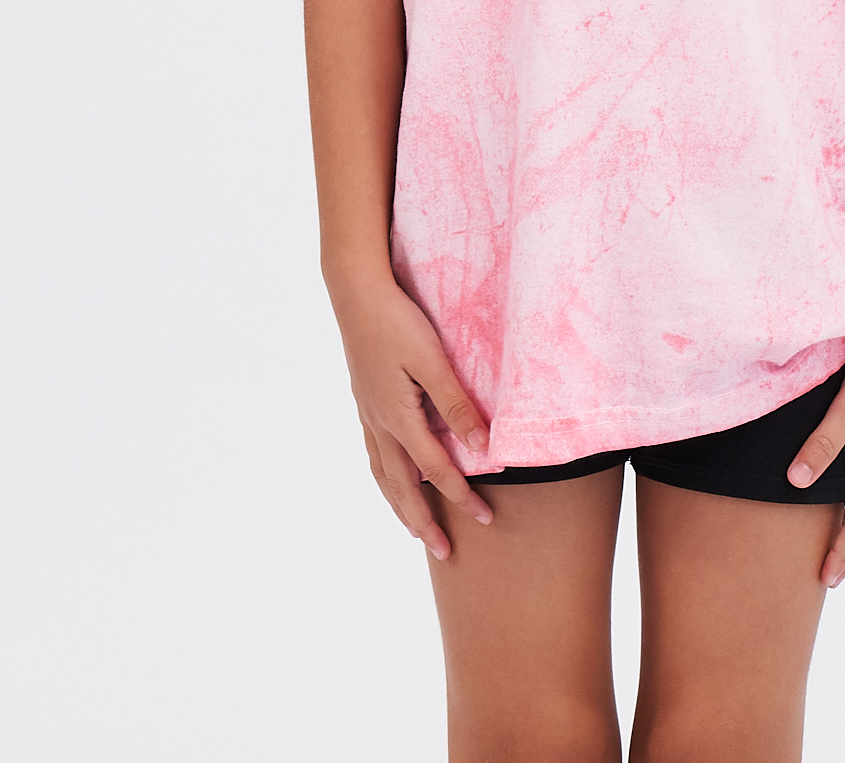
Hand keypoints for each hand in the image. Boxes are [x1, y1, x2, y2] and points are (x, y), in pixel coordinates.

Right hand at [334, 277, 493, 560]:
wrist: (356, 295)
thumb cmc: (398, 322)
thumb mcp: (432, 360)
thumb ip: (455, 402)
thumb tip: (481, 445)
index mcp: (398, 418)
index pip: (436, 470)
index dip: (461, 496)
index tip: (484, 519)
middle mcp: (379, 424)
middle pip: (402, 488)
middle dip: (424, 522)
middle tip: (444, 553)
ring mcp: (367, 415)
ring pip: (383, 475)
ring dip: (400, 506)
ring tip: (414, 529)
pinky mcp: (364, 402)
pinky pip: (374, 456)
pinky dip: (385, 479)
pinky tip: (391, 479)